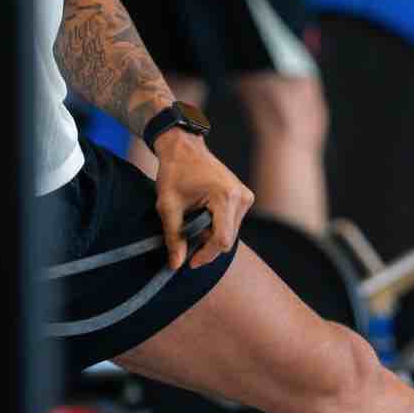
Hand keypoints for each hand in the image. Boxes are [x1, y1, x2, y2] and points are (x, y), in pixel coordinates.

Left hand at [153, 131, 253, 269]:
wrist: (184, 147)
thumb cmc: (174, 171)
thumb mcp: (168, 206)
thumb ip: (173, 237)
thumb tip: (176, 265)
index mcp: (225, 196)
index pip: (222, 240)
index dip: (205, 254)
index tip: (189, 261)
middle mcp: (241, 196)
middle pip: (227, 239)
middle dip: (206, 246)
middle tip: (186, 243)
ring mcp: (245, 196)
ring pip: (231, 233)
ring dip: (211, 236)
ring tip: (192, 223)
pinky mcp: (244, 196)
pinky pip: (232, 223)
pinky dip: (216, 226)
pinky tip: (201, 216)